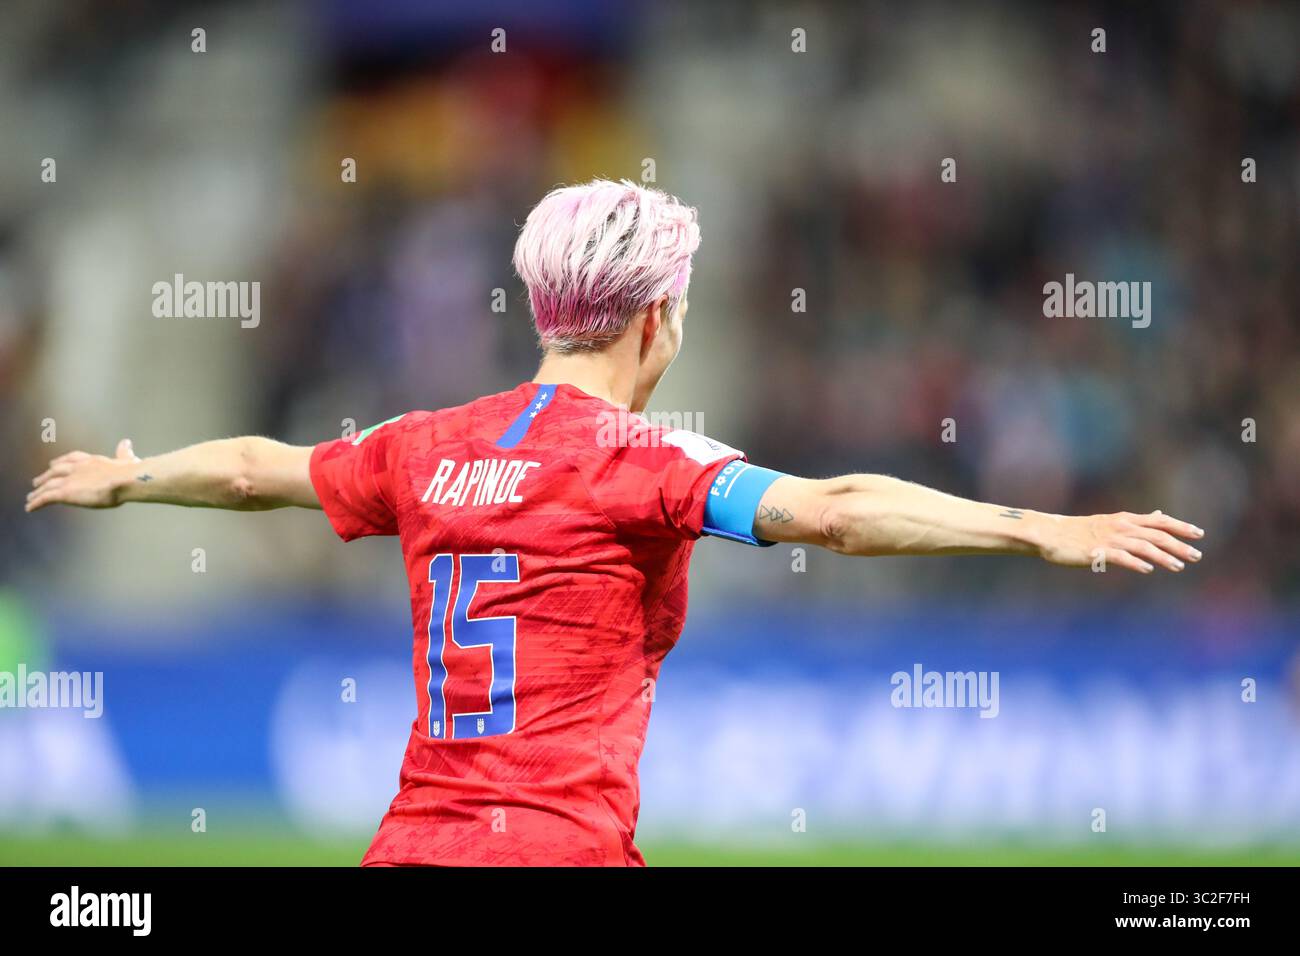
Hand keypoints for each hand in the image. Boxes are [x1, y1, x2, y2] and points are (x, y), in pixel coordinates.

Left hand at [26, 439, 140, 512]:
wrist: (124, 480)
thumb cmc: (129, 473)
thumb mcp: (127, 460)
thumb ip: (124, 453)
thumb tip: (126, 443)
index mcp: (92, 461)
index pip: (72, 458)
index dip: (62, 461)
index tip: (54, 463)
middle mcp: (77, 468)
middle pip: (56, 471)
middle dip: (46, 476)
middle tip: (37, 481)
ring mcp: (70, 480)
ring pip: (48, 485)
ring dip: (38, 491)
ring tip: (31, 497)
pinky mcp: (65, 493)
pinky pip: (46, 498)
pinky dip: (36, 502)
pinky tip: (30, 507)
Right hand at [1036, 510, 1203, 573]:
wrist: (1051, 533)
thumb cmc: (1082, 530)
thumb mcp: (1113, 521)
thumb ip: (1139, 521)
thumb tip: (1160, 515)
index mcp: (1125, 519)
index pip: (1159, 521)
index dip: (1180, 526)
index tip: (1199, 534)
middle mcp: (1121, 527)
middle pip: (1156, 534)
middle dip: (1179, 545)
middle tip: (1196, 556)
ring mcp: (1110, 539)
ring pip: (1143, 547)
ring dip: (1163, 557)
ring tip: (1178, 567)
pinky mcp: (1097, 552)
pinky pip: (1120, 557)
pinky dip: (1135, 562)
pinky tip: (1148, 570)